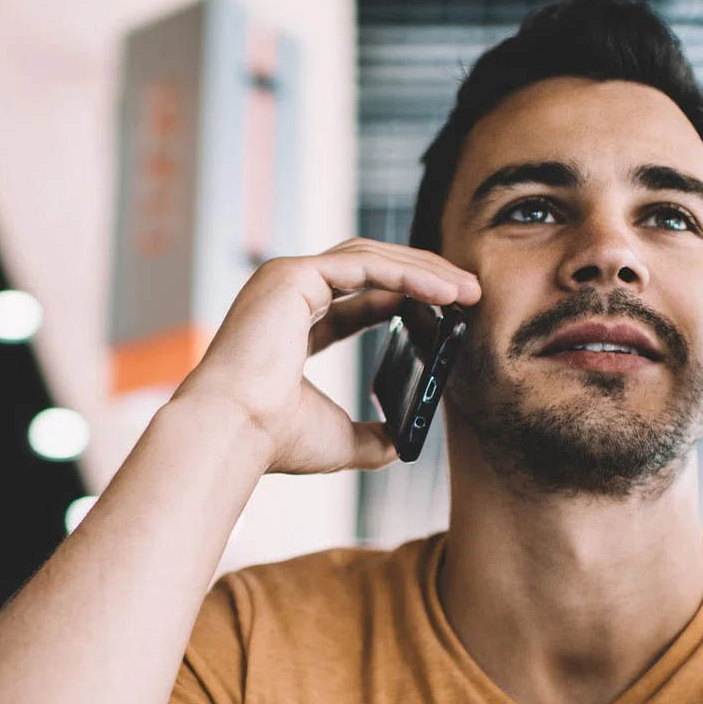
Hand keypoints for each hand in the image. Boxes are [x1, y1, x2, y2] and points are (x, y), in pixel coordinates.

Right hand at [175, 238, 481, 474]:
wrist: (233, 434)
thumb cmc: (271, 439)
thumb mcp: (336, 439)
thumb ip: (369, 436)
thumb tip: (399, 445)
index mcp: (290, 323)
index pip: (356, 297)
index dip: (404, 297)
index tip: (448, 308)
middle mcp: (285, 293)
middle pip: (368, 267)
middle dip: (422, 276)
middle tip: (469, 293)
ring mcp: (286, 278)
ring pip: (370, 257)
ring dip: (424, 270)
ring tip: (468, 291)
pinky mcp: (293, 275)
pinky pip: (365, 264)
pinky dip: (408, 274)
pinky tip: (446, 293)